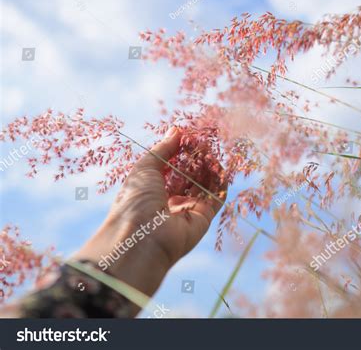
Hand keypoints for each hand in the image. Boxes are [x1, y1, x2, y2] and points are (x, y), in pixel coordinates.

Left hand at [74, 127, 226, 298]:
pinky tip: (220, 167)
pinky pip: (216, 197)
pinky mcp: (204, 218)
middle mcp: (172, 201)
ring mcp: (188, 210)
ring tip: (210, 151)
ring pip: (205, 184)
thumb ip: (163, 149)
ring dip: (209, 167)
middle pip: (191, 175)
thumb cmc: (134, 201)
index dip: (181, 152)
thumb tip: (177, 129)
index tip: (189, 136)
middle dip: (197, 158)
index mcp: (154, 190)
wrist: (140, 237)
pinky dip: (220, 182)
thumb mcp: (144, 168)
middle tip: (203, 142)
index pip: (173, 168)